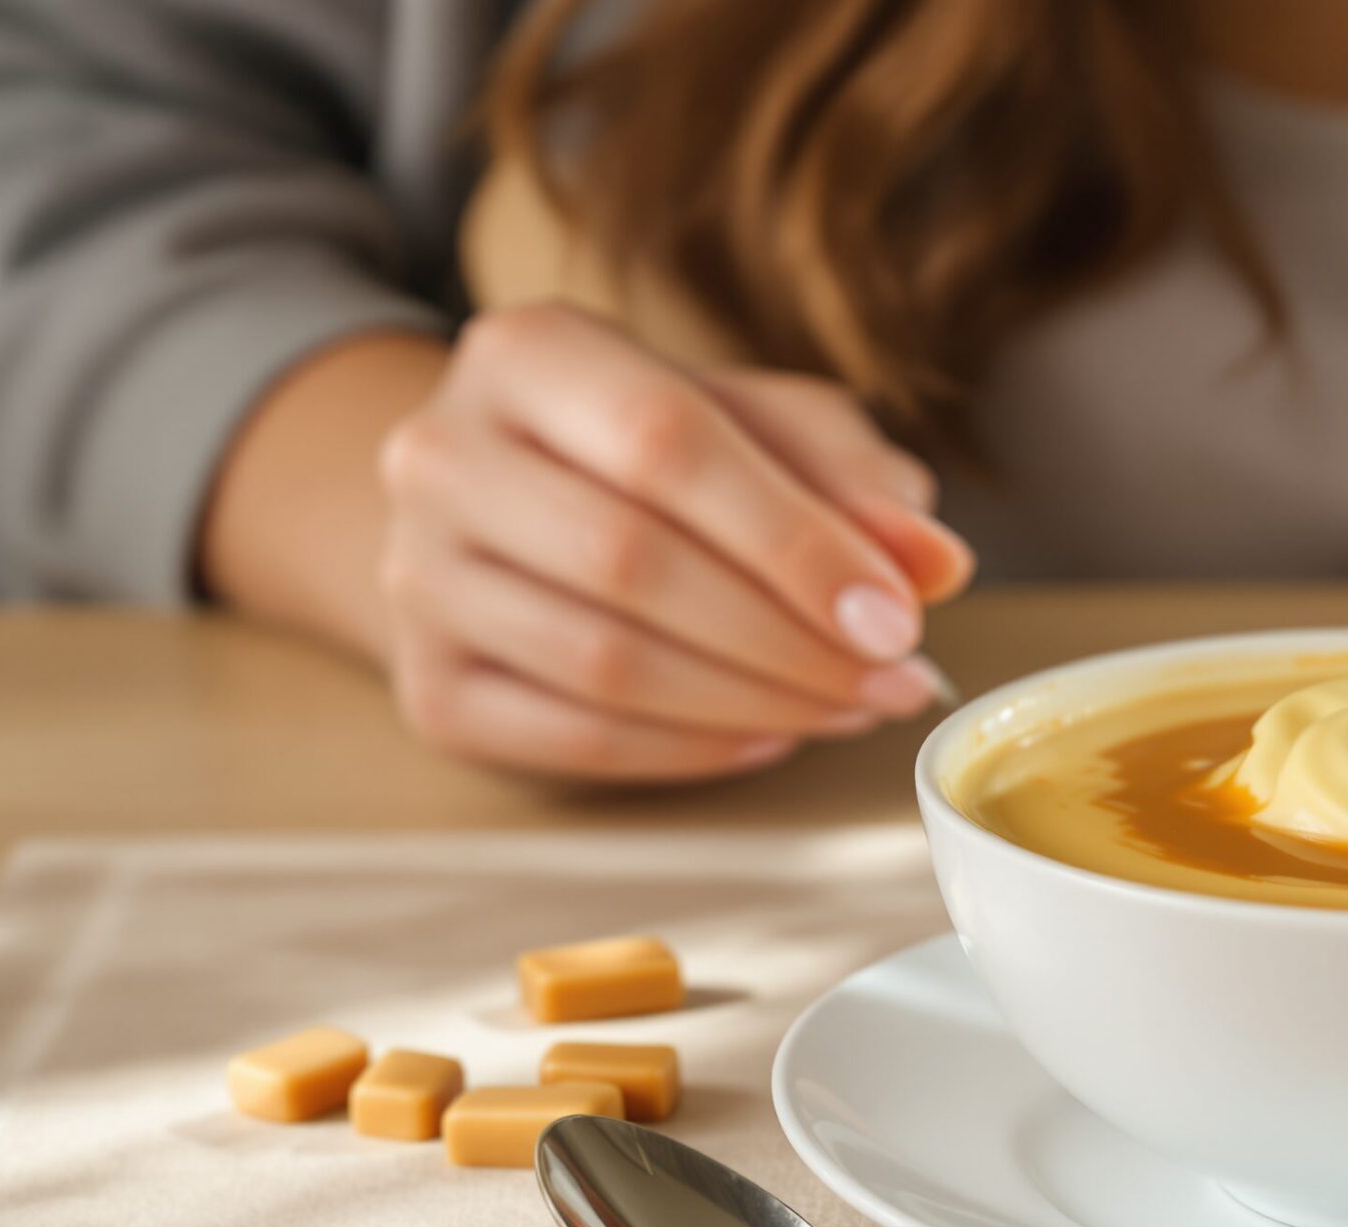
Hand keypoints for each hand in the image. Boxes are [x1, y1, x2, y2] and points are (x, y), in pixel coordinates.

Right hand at [375, 302, 972, 780]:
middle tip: (893, 677)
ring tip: (852, 705)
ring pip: (604, 663)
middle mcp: (441, 456)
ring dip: (756, 702)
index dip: (794, 539)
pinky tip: (770, 735)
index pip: (667, 445)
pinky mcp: (429, 689)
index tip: (896, 612)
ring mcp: (415, 579)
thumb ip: (854, 480)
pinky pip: (576, 741)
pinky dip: (693, 752)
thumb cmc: (659, 453)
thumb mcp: (768, 426)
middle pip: (630, 562)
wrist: (507, 505)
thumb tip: (931, 562)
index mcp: (527, 352)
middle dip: (788, 636)